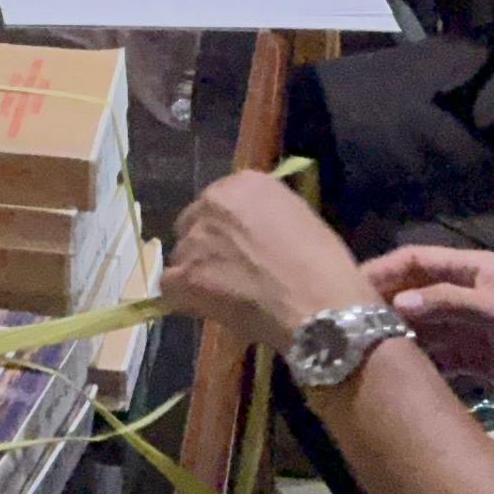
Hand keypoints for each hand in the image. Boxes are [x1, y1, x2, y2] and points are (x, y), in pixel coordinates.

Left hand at [161, 170, 379, 353]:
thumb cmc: (324, 268)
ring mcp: (196, 238)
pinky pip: (169, 286)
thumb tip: (261, 233)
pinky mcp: (185, 276)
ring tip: (225, 296)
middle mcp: (214, 201)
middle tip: (230, 271)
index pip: (218, 201)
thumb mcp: (301, 220)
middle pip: (194, 223)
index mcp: (246, 184)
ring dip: (197, 272)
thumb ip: (268, 217)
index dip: (227, 228)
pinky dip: (184, 299)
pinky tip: (207, 308)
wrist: (321, 308)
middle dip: (207, 246)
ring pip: (182, 254)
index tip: (241, 247)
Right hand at [359, 243, 493, 403]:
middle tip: (351, 327)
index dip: (383, 270)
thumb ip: (448, 303)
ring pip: (423, 327)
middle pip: (414, 294)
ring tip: (369, 354)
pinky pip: (439, 356)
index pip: (415, 261)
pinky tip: (401, 374)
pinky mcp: (475, 356)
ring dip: (401, 338)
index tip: (351, 288)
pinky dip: (422, 363)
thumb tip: (397, 303)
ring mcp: (468, 326)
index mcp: (471, 269)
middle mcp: (464, 293)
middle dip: (385, 307)